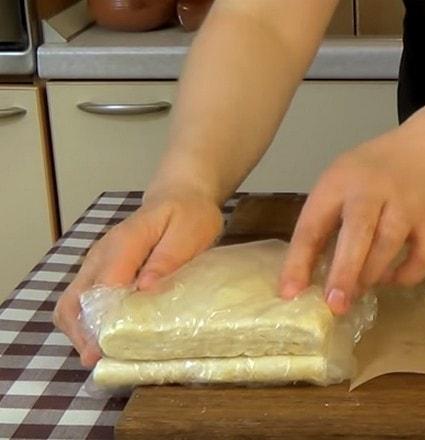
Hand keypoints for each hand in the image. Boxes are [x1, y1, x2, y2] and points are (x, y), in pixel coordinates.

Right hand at [53, 191, 223, 366]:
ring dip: (80, 331)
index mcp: (123, 244)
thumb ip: (167, 258)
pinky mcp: (100, 272)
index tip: (103, 349)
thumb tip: (145, 289)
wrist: (179, 196)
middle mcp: (101, 255)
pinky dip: (86, 323)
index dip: (100, 321)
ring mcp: (96, 264)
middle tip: (98, 361)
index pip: (103, 287)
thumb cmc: (189, 215)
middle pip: (75, 299)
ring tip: (100, 356)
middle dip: (82, 333)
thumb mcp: (190, 232)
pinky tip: (104, 339)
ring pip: (72, 303)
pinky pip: (82, 301)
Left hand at [279, 132, 424, 314]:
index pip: (314, 222)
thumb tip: (301, 281)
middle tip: (334, 304)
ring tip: (356, 293)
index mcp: (339, 181)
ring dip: (371, 274)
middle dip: (345, 271)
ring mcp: (407, 204)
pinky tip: (392, 279)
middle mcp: (374, 190)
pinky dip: (409, 275)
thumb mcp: (336, 185)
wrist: (423, 152)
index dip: (299, 259)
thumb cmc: (367, 175)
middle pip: (359, 231)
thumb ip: (321, 224)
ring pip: (390, 243)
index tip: (289, 292)